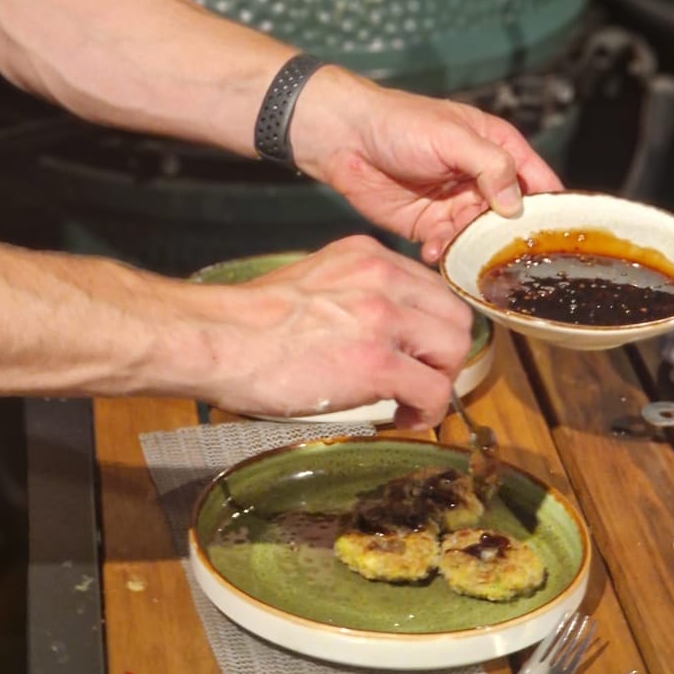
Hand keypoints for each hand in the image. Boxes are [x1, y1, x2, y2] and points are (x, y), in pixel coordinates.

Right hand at [190, 236, 473, 428]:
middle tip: (422, 379)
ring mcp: (382, 317)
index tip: (417, 352)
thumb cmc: (251, 321)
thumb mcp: (314, 281)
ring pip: (454, 350)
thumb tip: (374, 326)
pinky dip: (425, 412)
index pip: (431, 288)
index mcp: (366, 255)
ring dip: (439, 382)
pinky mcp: (376, 362)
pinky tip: (402, 418)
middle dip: (445, 354)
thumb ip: (353, 291)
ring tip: (412, 402)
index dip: (431, 326)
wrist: (219, 338)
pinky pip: (432, 391)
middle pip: (454, 316)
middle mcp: (381, 277)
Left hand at [291, 68, 561, 262]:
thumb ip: (490, 165)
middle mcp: (482, 180)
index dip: (552, 208)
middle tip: (514, 263)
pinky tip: (435, 254)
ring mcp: (456, 205)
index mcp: (497, 149)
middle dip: (514, 240)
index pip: (537, 181)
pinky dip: (447, 255)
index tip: (565, 239)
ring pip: (482, 238)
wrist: (344, 138)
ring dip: (478, 251)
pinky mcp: (429, 226)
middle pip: (513, 219)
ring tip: (471, 261)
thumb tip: (517, 205)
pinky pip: (450, 248)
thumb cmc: (400, 123)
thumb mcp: (451, 137)